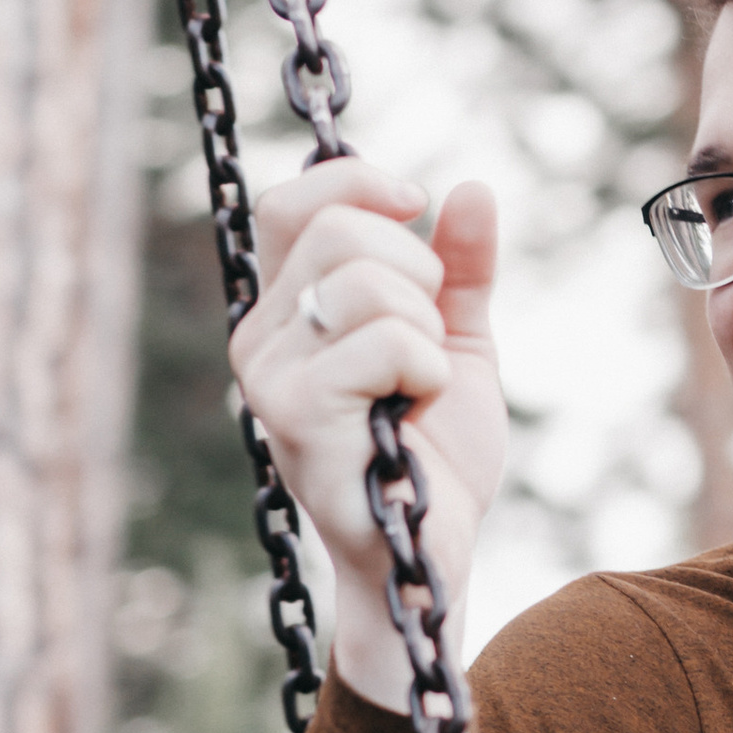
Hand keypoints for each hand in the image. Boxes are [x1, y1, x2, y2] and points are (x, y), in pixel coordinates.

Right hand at [229, 160, 508, 711]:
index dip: (357, 182)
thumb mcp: (456, 342)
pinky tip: (412, 413)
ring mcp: (269, 377)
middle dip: (417, 271)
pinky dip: (427, 370)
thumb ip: (461, 268)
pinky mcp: (293, 415)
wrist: (434, 550)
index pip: (292, 203)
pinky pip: (384, 340)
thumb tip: (470, 187)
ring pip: (363, 281)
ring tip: (416, 386)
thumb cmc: (434, 454)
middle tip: (426, 341)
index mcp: (289, 311)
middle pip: (338, 230)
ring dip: (425, 330)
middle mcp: (261, 338)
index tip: (416, 200)